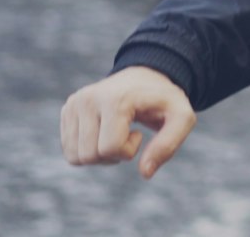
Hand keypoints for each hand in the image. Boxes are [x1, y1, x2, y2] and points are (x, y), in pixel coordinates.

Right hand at [59, 66, 196, 179]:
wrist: (146, 76)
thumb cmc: (164, 100)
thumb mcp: (181, 118)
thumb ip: (168, 145)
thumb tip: (145, 173)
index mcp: (115, 100)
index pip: (110, 148)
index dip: (129, 150)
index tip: (139, 132)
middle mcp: (88, 99)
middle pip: (90, 156)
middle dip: (113, 155)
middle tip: (127, 134)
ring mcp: (75, 103)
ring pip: (75, 157)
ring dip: (99, 155)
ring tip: (115, 133)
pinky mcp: (68, 109)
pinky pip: (69, 151)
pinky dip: (87, 150)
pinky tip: (103, 132)